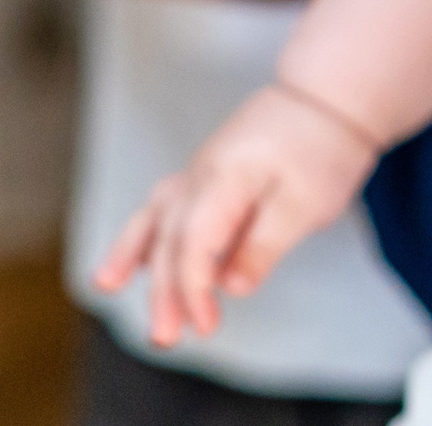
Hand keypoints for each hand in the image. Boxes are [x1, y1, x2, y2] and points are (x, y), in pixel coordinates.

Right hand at [94, 79, 378, 345]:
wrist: (327, 93)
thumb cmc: (323, 145)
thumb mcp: (308, 201)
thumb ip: (265, 244)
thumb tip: (229, 286)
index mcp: (228, 178)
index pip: (195, 242)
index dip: (194, 289)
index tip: (206, 327)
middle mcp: (203, 172)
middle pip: (170, 236)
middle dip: (163, 291)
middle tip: (163, 338)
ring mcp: (200, 169)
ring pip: (156, 215)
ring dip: (132, 254)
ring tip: (104, 286)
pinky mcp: (206, 172)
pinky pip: (164, 203)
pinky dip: (144, 231)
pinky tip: (135, 259)